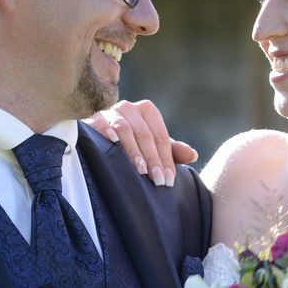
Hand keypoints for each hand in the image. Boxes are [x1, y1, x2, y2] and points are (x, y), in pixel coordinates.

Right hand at [83, 100, 197, 186]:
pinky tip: (112, 141)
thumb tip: (194, 155)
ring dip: (133, 151)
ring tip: (140, 170)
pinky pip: (100, 122)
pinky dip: (106, 130)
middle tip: (157, 180)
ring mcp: (111, 111)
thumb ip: (173, 150)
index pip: (160, 136)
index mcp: (147, 111)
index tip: (168, 180)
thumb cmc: (133, 142)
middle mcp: (130, 108)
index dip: (166, 159)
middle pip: (145, 135)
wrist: (99, 136)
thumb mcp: (153, 146)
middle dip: (152, 159)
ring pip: (125, 130)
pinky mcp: (93, 117)